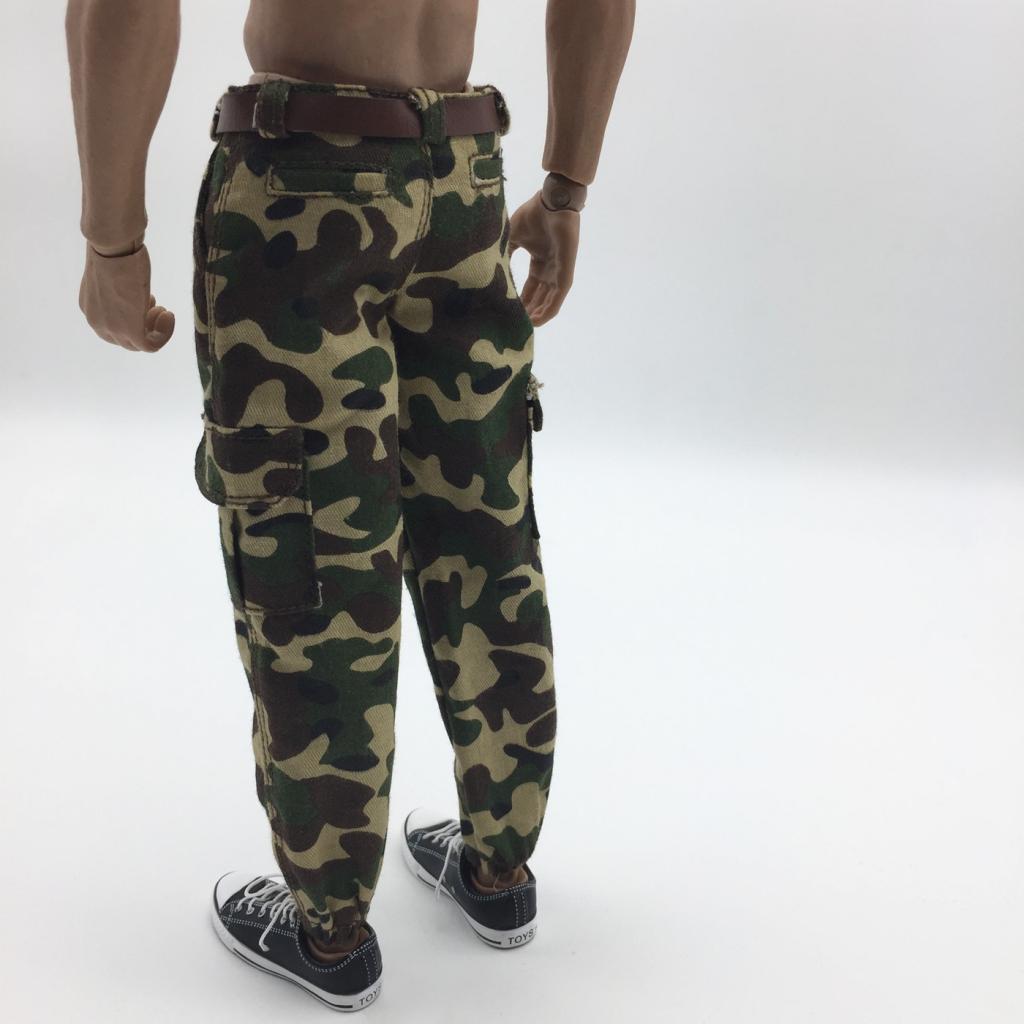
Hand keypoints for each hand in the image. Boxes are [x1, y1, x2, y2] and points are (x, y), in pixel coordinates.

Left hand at [78, 242, 174, 351]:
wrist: (112, 248)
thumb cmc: (114, 251)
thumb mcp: (113, 274)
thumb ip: (118, 288)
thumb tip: (131, 286)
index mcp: (90, 308)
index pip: (112, 328)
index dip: (134, 317)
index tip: (147, 300)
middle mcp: (97, 322)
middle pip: (124, 340)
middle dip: (144, 325)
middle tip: (157, 306)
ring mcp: (112, 329)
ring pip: (137, 345)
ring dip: (155, 329)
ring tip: (164, 310)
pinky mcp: (131, 331)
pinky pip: (151, 345)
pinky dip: (164, 334)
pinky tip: (169, 316)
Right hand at [509, 192, 580, 326]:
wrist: (552, 200)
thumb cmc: (534, 213)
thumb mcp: (512, 236)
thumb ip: (504, 251)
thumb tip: (487, 267)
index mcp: (540, 259)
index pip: (530, 285)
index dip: (521, 298)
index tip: (509, 310)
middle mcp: (551, 267)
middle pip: (540, 295)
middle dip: (529, 310)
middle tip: (516, 324)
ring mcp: (559, 269)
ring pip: (550, 299)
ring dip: (539, 314)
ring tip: (526, 327)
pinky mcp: (566, 270)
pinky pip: (559, 295)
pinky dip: (550, 309)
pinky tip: (539, 320)